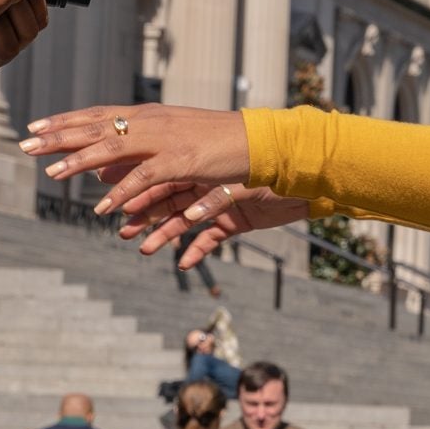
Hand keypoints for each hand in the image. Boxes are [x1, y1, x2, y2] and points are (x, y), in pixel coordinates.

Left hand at [21, 104, 250, 216]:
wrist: (258, 141)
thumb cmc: (215, 145)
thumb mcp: (168, 150)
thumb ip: (132, 162)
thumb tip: (98, 175)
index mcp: (149, 117)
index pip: (97, 116)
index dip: (64, 122)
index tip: (34, 128)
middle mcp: (152, 123)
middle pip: (96, 129)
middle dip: (59, 137)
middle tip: (25, 145)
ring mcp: (166, 140)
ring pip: (114, 150)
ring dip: (81, 162)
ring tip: (52, 174)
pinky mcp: (183, 162)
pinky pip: (145, 179)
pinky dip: (123, 193)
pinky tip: (102, 207)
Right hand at [126, 185, 312, 266]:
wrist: (311, 182)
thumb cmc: (277, 171)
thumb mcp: (244, 181)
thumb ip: (217, 198)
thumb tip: (192, 215)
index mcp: (202, 164)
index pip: (163, 177)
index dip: (140, 192)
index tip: (118, 204)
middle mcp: (207, 183)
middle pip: (167, 201)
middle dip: (145, 217)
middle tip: (124, 232)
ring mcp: (219, 204)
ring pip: (184, 222)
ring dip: (164, 235)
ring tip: (145, 250)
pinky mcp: (234, 222)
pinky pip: (210, 239)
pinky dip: (197, 251)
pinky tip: (183, 264)